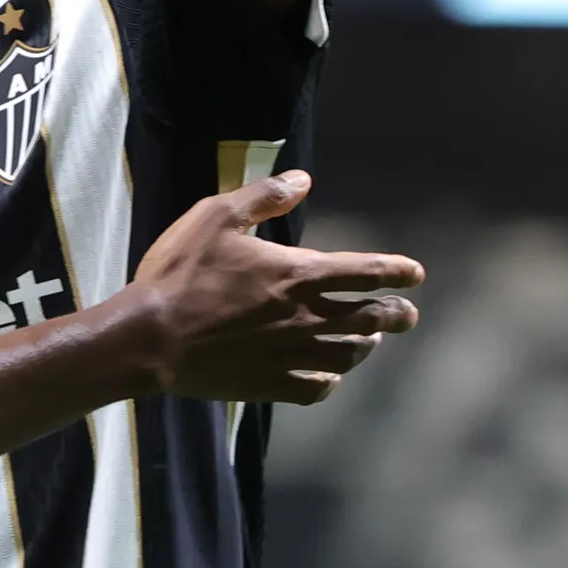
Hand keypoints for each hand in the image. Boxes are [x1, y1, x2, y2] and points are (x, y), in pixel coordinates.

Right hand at [127, 173, 422, 405]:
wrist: (152, 336)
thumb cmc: (182, 273)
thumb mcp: (216, 217)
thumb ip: (263, 196)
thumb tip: (303, 179)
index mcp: (298, 274)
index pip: (365, 272)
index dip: (396, 271)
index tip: (416, 275)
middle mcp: (306, 317)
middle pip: (368, 318)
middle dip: (395, 315)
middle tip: (409, 316)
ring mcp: (290, 355)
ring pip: (347, 355)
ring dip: (365, 346)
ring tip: (370, 342)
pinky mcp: (269, 383)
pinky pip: (315, 388)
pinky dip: (329, 381)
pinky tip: (328, 377)